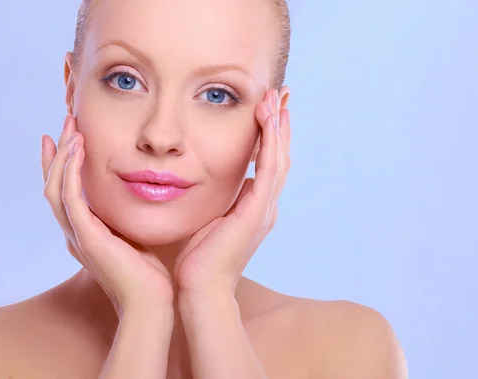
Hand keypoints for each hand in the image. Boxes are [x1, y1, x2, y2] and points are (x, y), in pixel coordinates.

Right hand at [41, 115, 173, 315]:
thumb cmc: (151, 274)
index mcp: (86, 232)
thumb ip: (131, 217)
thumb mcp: (137, 235)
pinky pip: (70, 197)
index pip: (66, 191)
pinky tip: (77, 148)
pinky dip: (70, 171)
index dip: (64, 163)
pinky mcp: (85, 236)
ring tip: (70, 127)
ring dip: (61, 155)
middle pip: (54, 185)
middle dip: (57, 152)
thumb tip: (144, 195)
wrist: (152, 301)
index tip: (69, 137)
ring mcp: (77, 235)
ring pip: (55, 187)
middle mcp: (75, 232)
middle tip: (65, 122)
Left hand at [174, 88, 290, 296]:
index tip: (266, 109)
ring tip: (274, 98)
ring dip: (277, 126)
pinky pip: (268, 169)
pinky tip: (269, 119)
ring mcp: (264, 209)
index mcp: (254, 208)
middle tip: (279, 94)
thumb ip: (217, 202)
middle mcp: (265, 206)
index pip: (266, 164)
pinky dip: (270, 142)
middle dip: (279, 124)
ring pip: (278, 158)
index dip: (269, 136)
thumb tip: (211, 183)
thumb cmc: (198, 259)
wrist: (200, 288)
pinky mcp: (257, 212)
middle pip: (278, 156)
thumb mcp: (208, 220)